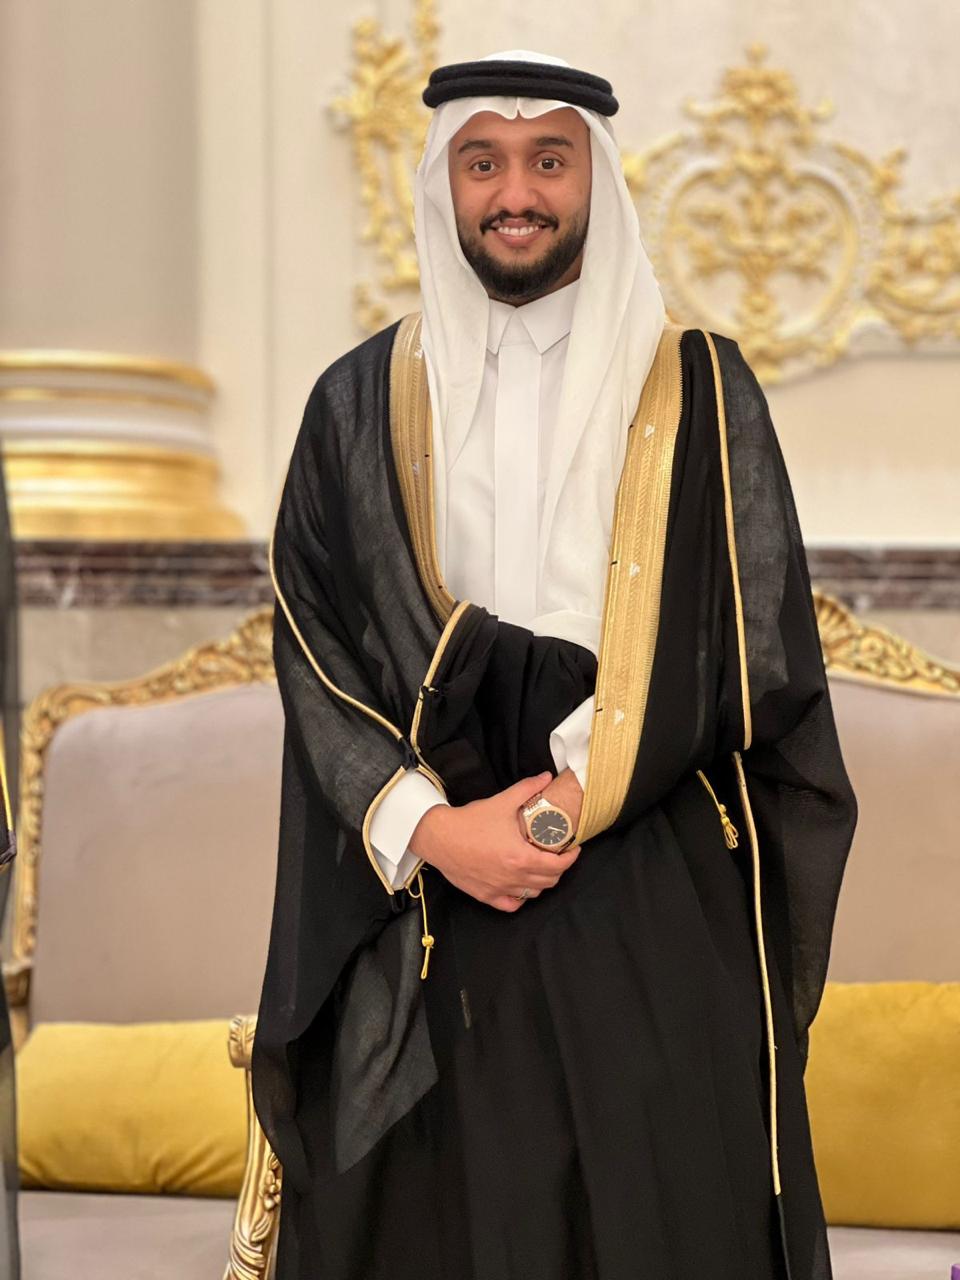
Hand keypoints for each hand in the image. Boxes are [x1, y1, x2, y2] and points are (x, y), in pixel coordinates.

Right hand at [409, 771, 581, 911]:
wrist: (439, 837)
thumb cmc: (470, 821)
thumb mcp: (502, 802)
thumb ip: (528, 789)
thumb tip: (547, 777)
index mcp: (521, 858)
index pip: (558, 866)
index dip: (571, 858)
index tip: (573, 849)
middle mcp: (513, 878)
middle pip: (549, 882)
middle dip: (559, 869)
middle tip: (558, 855)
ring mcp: (500, 889)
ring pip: (533, 894)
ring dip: (542, 882)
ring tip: (541, 868)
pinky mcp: (486, 895)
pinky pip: (511, 905)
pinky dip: (520, 898)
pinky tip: (520, 886)